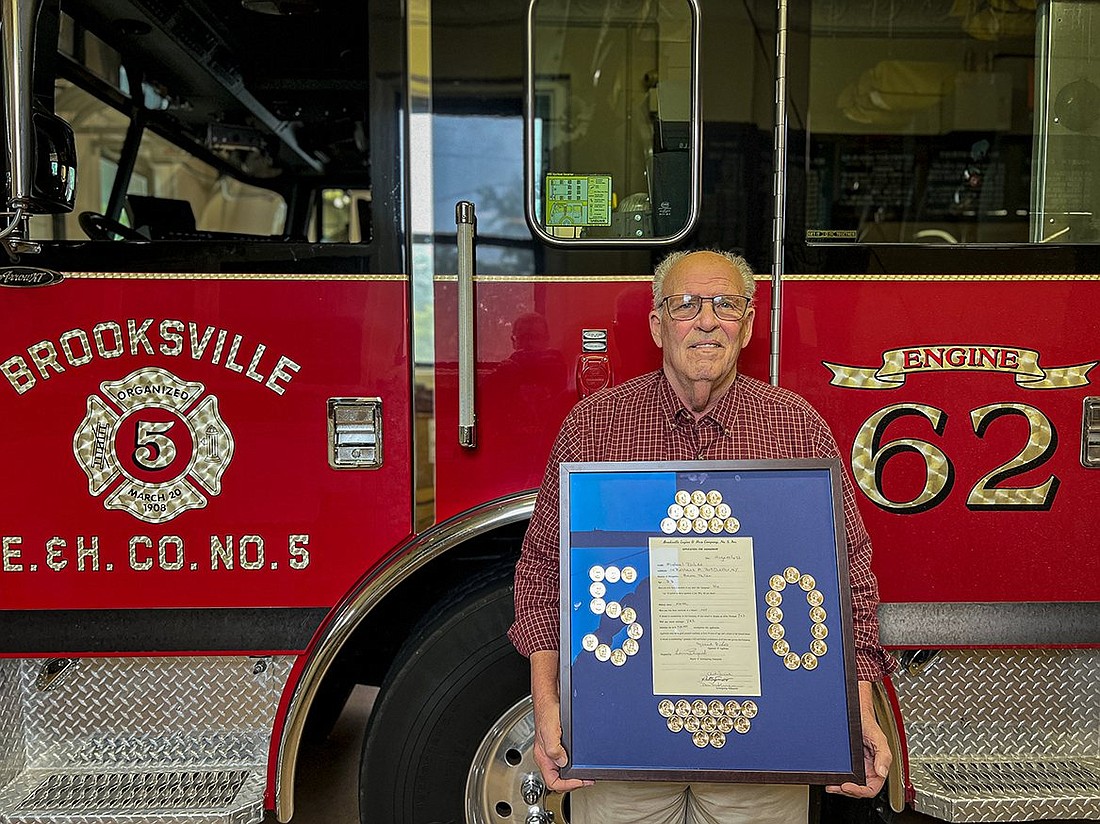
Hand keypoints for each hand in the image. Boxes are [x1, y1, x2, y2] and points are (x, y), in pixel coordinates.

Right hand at [529, 650, 592, 792]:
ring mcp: (553, 749)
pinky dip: (574, 763)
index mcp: (543, 755)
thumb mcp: (549, 730)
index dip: (567, 785)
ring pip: (562, 769)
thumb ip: (554, 748)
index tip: (580, 781)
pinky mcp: (559, 742)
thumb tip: (563, 761)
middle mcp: (548, 754)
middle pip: (558, 778)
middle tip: (586, 779)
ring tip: (585, 774)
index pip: (552, 782)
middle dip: (573, 782)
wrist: (549, 696)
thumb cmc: (547, 710)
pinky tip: (581, 760)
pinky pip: (566, 758)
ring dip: (574, 773)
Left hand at [826, 681, 891, 798]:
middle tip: (835, 787)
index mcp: (877, 765)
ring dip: (840, 786)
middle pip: (859, 788)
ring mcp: (856, 764)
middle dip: (846, 790)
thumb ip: (883, 755)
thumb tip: (881, 772)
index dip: (859, 791)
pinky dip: (836, 777)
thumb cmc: (867, 721)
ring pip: (850, 782)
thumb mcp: (878, 737)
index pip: (871, 788)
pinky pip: (842, 773)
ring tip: (831, 784)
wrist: (854, 708)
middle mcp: (867, 767)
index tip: (847, 786)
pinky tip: (830, 776)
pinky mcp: (846, 759)